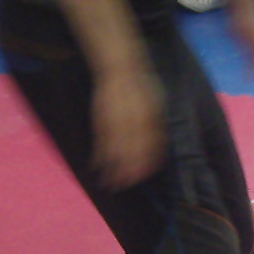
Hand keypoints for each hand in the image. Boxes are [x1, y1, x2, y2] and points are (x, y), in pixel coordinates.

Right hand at [92, 65, 165, 188]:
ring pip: (114, 146)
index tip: (144, 176)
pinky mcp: (100, 117)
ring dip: (112, 167)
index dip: (147, 161)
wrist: (120, 67)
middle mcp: (133, 117)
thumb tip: (158, 150)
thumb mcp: (157, 103)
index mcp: (150, 114)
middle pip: (132, 149)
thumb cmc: (142, 88)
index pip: (151, 143)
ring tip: (110, 184)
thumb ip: (157, 126)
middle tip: (125, 185)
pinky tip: (96, 167)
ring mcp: (114, 117)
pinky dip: (98, 154)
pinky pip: (99, 139)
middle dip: (128, 170)